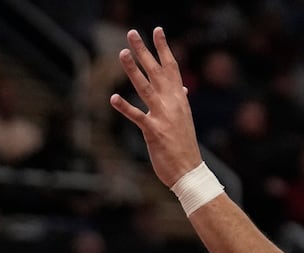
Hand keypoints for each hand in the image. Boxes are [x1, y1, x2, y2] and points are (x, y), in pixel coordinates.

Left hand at [109, 27, 203, 187]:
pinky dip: (125, 107)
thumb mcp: (185, 119)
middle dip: (144, 51)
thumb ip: (181, 102)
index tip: (157, 30)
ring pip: (145, 88)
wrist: (189, 171)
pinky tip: (113, 98)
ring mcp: (163, 117)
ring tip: (122, 53)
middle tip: (132, 33)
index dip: (164, 48)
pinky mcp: (153, 132)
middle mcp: (172, 103)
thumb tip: (182, 89)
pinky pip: (137, 116)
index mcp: (179, 99)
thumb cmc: (185, 146)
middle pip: (156, 71)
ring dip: (133, 70)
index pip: (172, 67)